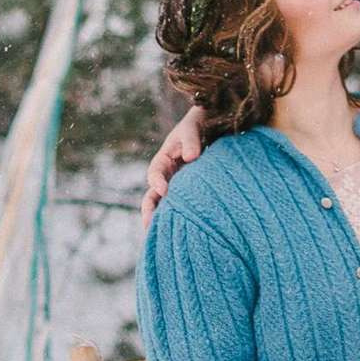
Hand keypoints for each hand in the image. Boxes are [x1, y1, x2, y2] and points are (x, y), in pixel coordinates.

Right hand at [141, 104, 205, 229]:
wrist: (211, 125)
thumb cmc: (198, 125)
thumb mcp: (192, 128)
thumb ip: (191, 141)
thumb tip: (191, 157)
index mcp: (163, 159)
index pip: (155, 172)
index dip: (156, 182)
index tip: (163, 190)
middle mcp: (167, 175)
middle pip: (153, 195)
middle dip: (150, 209)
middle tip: (149, 225)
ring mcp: (177, 184)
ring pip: (165, 203)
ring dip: (162, 217)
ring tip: (161, 235)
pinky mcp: (189, 191)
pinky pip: (181, 205)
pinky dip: (180, 216)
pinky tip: (184, 229)